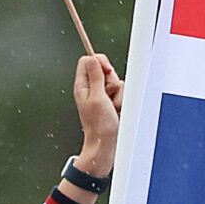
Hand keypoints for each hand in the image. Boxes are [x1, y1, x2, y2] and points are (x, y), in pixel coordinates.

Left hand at [70, 54, 121, 176]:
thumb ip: (96, 76)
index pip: (88, 60)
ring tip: (112, 107)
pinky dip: (122, 101)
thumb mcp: (97, 98)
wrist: (106, 145)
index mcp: (82, 86)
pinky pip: (122, 93)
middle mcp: (91, 89)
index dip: (99, 61)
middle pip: (105, 70)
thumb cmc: (99, 126)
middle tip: (108, 95)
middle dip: (112, 80)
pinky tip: (117, 111)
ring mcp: (102, 96)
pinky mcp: (112, 102)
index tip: (106, 71)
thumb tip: (91, 58)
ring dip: (118, 94)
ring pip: (116, 82)